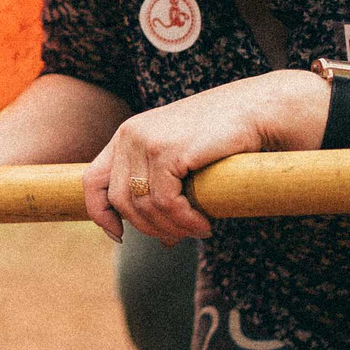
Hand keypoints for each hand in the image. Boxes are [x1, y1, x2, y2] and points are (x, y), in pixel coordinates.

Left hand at [84, 74, 307, 243]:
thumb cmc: (224, 137)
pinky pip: (166, 202)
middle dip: (147, 228)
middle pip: (119, 201)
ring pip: (143, 206)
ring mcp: (147, 141)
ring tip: (197, 231)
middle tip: (176, 237)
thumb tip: (162, 240)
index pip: (92, 180)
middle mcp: (130, 135)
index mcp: (126, 135)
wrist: (257, 110)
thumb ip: (163, 189)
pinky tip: (203, 224)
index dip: (100, 213)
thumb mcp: (182, 160)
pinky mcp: (169, 151)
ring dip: (171, 228)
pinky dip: (184, 220)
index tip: (119, 236)